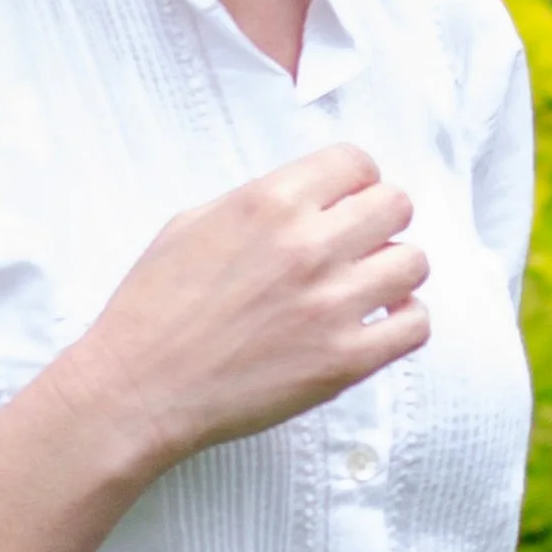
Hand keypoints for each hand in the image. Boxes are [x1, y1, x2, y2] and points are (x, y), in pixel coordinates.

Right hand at [58, 146, 429, 481]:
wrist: (137, 390)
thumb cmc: (153, 309)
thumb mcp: (192, 224)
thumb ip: (259, 203)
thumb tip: (308, 199)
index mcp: (270, 202)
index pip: (357, 162)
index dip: (355, 182)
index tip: (344, 205)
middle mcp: (308, 246)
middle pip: (397, 205)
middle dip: (381, 221)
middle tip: (358, 247)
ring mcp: (330, 306)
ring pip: (414, 263)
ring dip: (394, 272)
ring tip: (367, 289)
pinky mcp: (342, 362)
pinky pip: (414, 326)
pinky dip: (404, 322)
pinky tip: (377, 325)